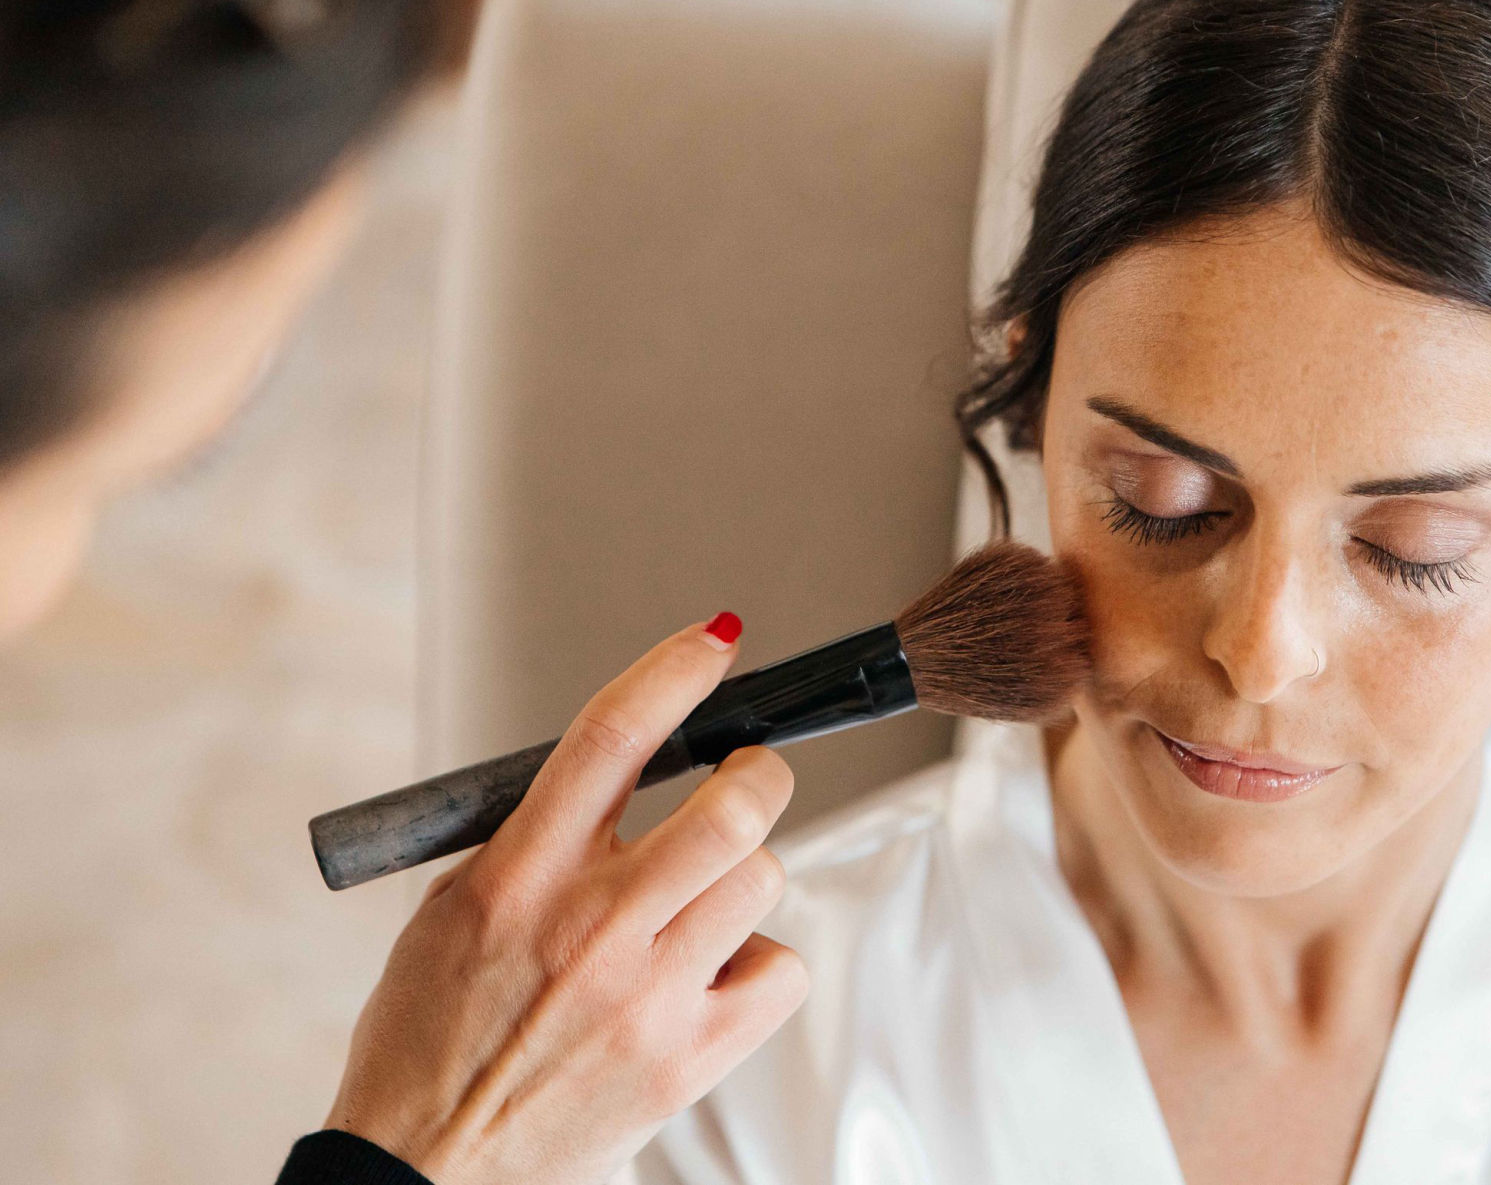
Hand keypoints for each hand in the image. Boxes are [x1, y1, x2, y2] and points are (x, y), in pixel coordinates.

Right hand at [323, 619, 807, 1184]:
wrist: (427, 1174)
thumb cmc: (429, 1044)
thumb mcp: (449, 913)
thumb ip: (532, 841)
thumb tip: (616, 781)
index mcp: (519, 877)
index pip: (612, 736)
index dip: (675, 671)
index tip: (714, 641)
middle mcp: (592, 927)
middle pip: (732, 806)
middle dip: (759, 771)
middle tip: (749, 775)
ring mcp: (649, 995)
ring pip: (763, 877)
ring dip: (747, 872)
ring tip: (704, 903)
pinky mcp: (689, 1059)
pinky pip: (781, 970)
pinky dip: (761, 962)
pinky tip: (713, 976)